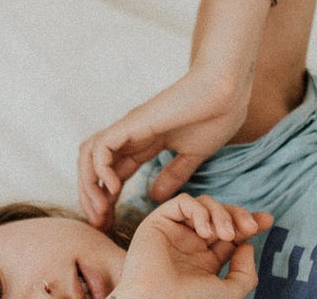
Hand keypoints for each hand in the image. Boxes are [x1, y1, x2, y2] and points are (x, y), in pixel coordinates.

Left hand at [79, 68, 251, 229]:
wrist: (227, 93)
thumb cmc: (215, 117)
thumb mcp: (192, 155)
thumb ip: (174, 174)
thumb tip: (154, 196)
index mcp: (144, 143)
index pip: (114, 174)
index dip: (107, 200)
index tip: (110, 224)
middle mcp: (130, 136)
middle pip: (94, 167)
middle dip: (92, 197)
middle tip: (100, 224)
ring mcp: (129, 128)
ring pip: (89, 155)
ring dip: (89, 185)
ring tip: (101, 210)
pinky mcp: (132, 124)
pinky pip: (100, 147)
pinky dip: (100, 168)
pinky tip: (113, 188)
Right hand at [113, 194, 273, 298]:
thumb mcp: (230, 293)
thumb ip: (244, 272)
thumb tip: (247, 245)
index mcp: (205, 262)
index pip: (230, 234)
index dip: (249, 223)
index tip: (267, 220)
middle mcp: (189, 244)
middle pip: (220, 214)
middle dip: (239, 215)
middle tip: (251, 227)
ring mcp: (174, 232)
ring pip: (204, 205)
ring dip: (221, 214)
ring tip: (225, 235)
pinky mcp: (159, 222)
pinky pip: (183, 202)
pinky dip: (200, 211)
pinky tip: (205, 232)